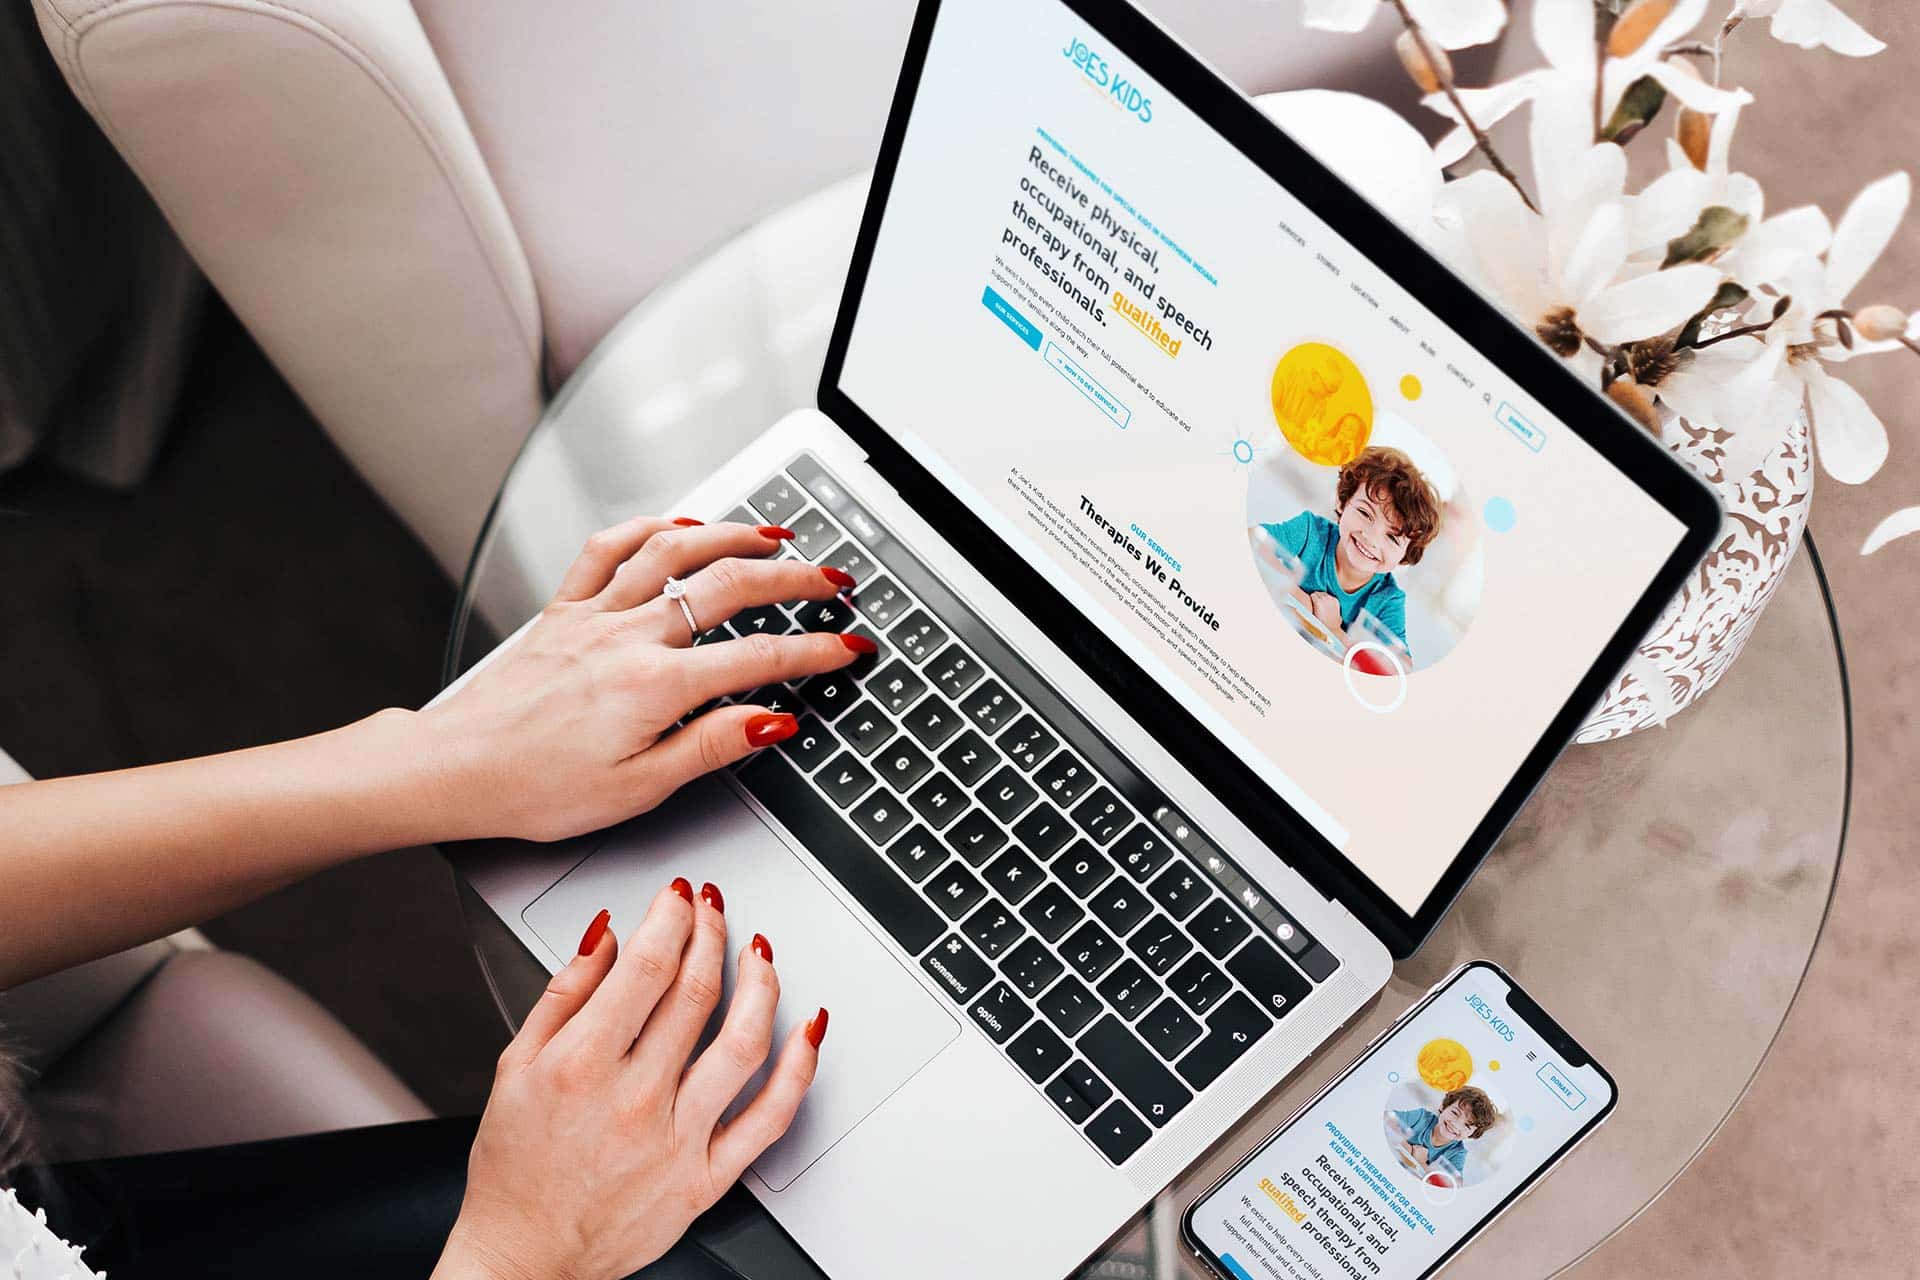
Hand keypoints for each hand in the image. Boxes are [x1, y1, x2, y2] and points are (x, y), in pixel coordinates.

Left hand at [417, 517, 868, 841]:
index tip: (849, 648)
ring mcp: (594, 616)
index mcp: (654, 687)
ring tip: (774, 534)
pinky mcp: (563, 610)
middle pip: (728, 587)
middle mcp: (628, 637)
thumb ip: (710, 746)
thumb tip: (772, 722)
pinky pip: (610, 549)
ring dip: (731, 535)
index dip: (814, 652)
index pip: (758, 659)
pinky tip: (678, 526)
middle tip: (833, 579)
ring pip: (674, 552)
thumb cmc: (535, 788)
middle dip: (794, 578)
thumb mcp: (637, 789)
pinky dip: (649, 528)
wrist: (454, 769)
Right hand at [435, 880, 825, 1279]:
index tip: (678, 898)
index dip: (671, 917)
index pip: (646, 966)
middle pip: (696, 993)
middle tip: (714, 910)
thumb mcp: (514, 1066)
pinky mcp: (706, 1178)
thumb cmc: (516, 1167)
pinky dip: (799, 1068)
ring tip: (759, 951)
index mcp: (581, 1066)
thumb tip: (604, 936)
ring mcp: (677, 1140)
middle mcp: (633, 1100)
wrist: (525, 1255)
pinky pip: (770, 1117)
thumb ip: (564, 993)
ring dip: (760, 984)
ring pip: (743, 1044)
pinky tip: (808, 1030)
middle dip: (711, 933)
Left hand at [1308, 591, 1342, 630]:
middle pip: (1321, 593)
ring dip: (1313, 598)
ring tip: (1311, 605)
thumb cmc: (1333, 625)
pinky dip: (1310, 599)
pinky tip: (1309, 604)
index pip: (1326, 594)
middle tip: (1313, 604)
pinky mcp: (1318, 601)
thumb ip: (1337, 614)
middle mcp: (1330, 598)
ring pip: (1316, 593)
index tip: (1318, 604)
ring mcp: (1324, 599)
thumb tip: (1339, 618)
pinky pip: (1312, 596)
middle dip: (1317, 598)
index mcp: (1335, 601)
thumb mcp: (1339, 618)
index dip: (1321, 599)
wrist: (1329, 628)